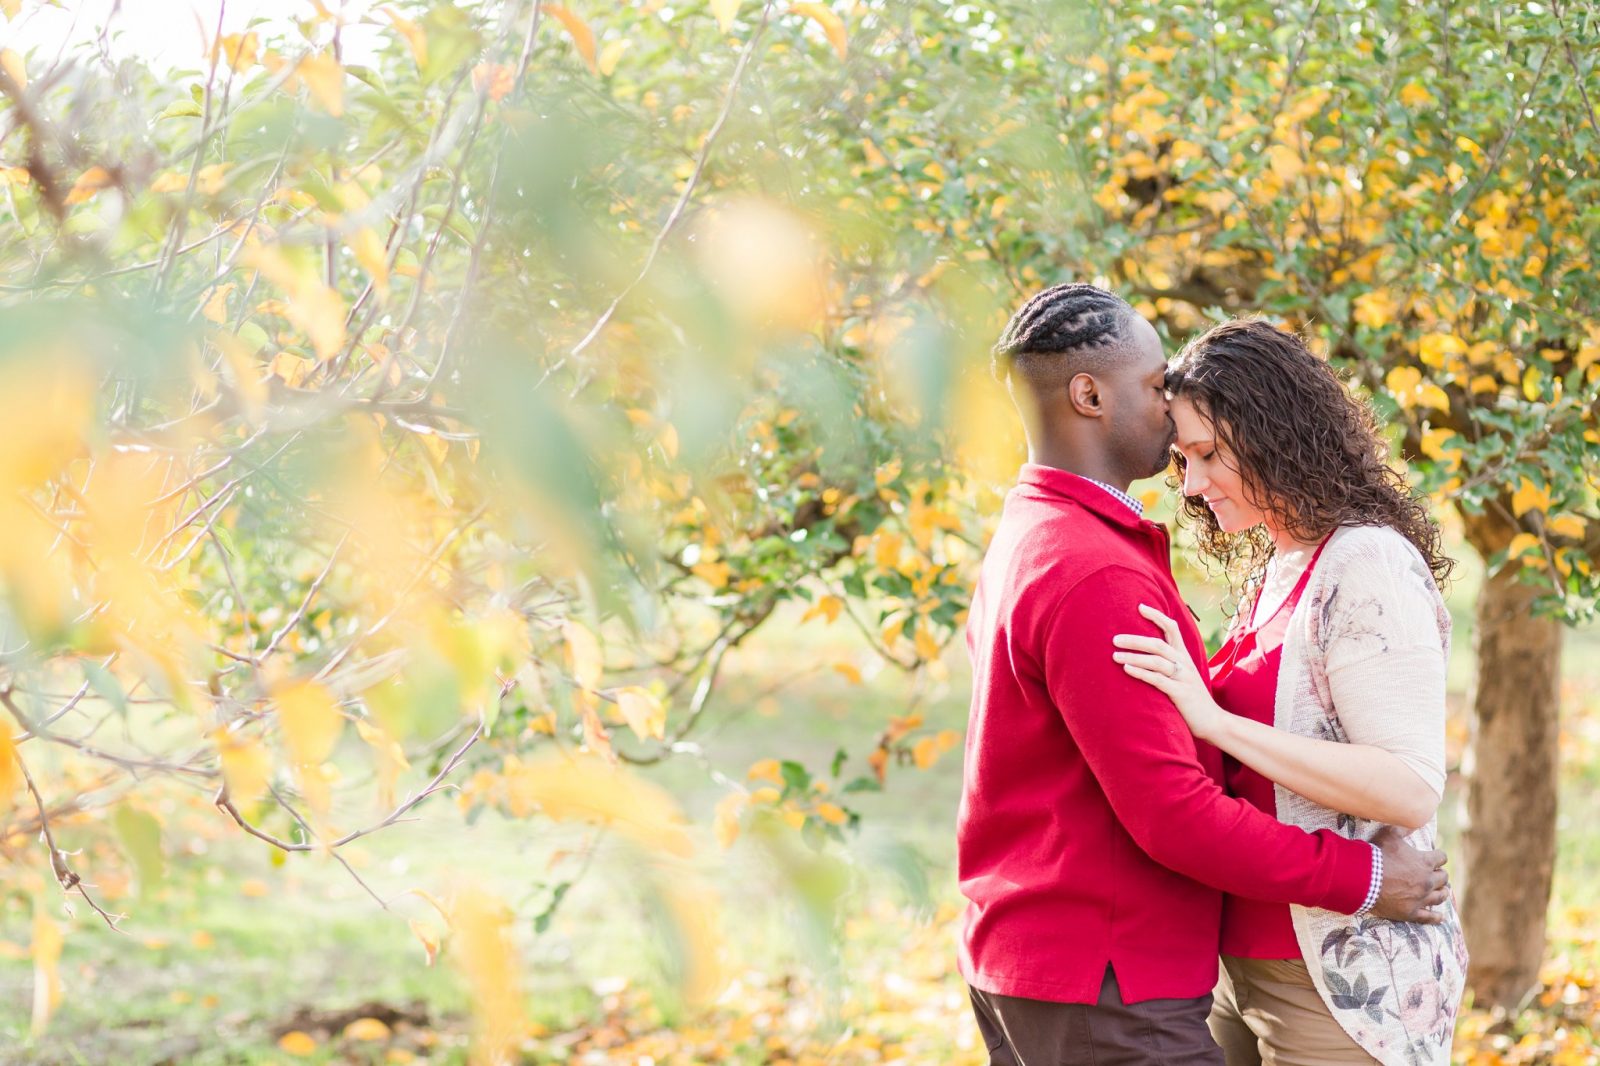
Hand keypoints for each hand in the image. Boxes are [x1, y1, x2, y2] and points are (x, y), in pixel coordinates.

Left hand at [1113, 604, 1224, 743]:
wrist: (1213, 721)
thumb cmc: (1191, 698)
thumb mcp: (1182, 676)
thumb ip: (1168, 664)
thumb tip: (1144, 654)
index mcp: (1184, 656)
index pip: (1172, 628)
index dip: (1157, 616)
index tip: (1139, 606)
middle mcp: (1184, 663)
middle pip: (1158, 644)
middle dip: (1135, 640)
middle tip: (1114, 639)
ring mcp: (1183, 678)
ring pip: (1156, 661)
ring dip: (1134, 656)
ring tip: (1114, 655)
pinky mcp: (1180, 693)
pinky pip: (1158, 680)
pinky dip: (1142, 673)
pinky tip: (1127, 669)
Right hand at [1367, 825, 1450, 924]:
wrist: (1363, 879)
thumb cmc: (1376, 855)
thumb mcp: (1389, 835)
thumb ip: (1404, 829)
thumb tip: (1414, 824)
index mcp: (1425, 862)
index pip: (1442, 858)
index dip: (1438, 856)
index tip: (1435, 857)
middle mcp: (1427, 881)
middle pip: (1443, 878)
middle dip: (1440, 875)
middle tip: (1436, 874)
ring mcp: (1420, 898)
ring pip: (1440, 897)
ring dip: (1442, 893)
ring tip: (1441, 892)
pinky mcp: (1411, 912)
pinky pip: (1429, 917)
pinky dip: (1436, 917)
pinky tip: (1439, 917)